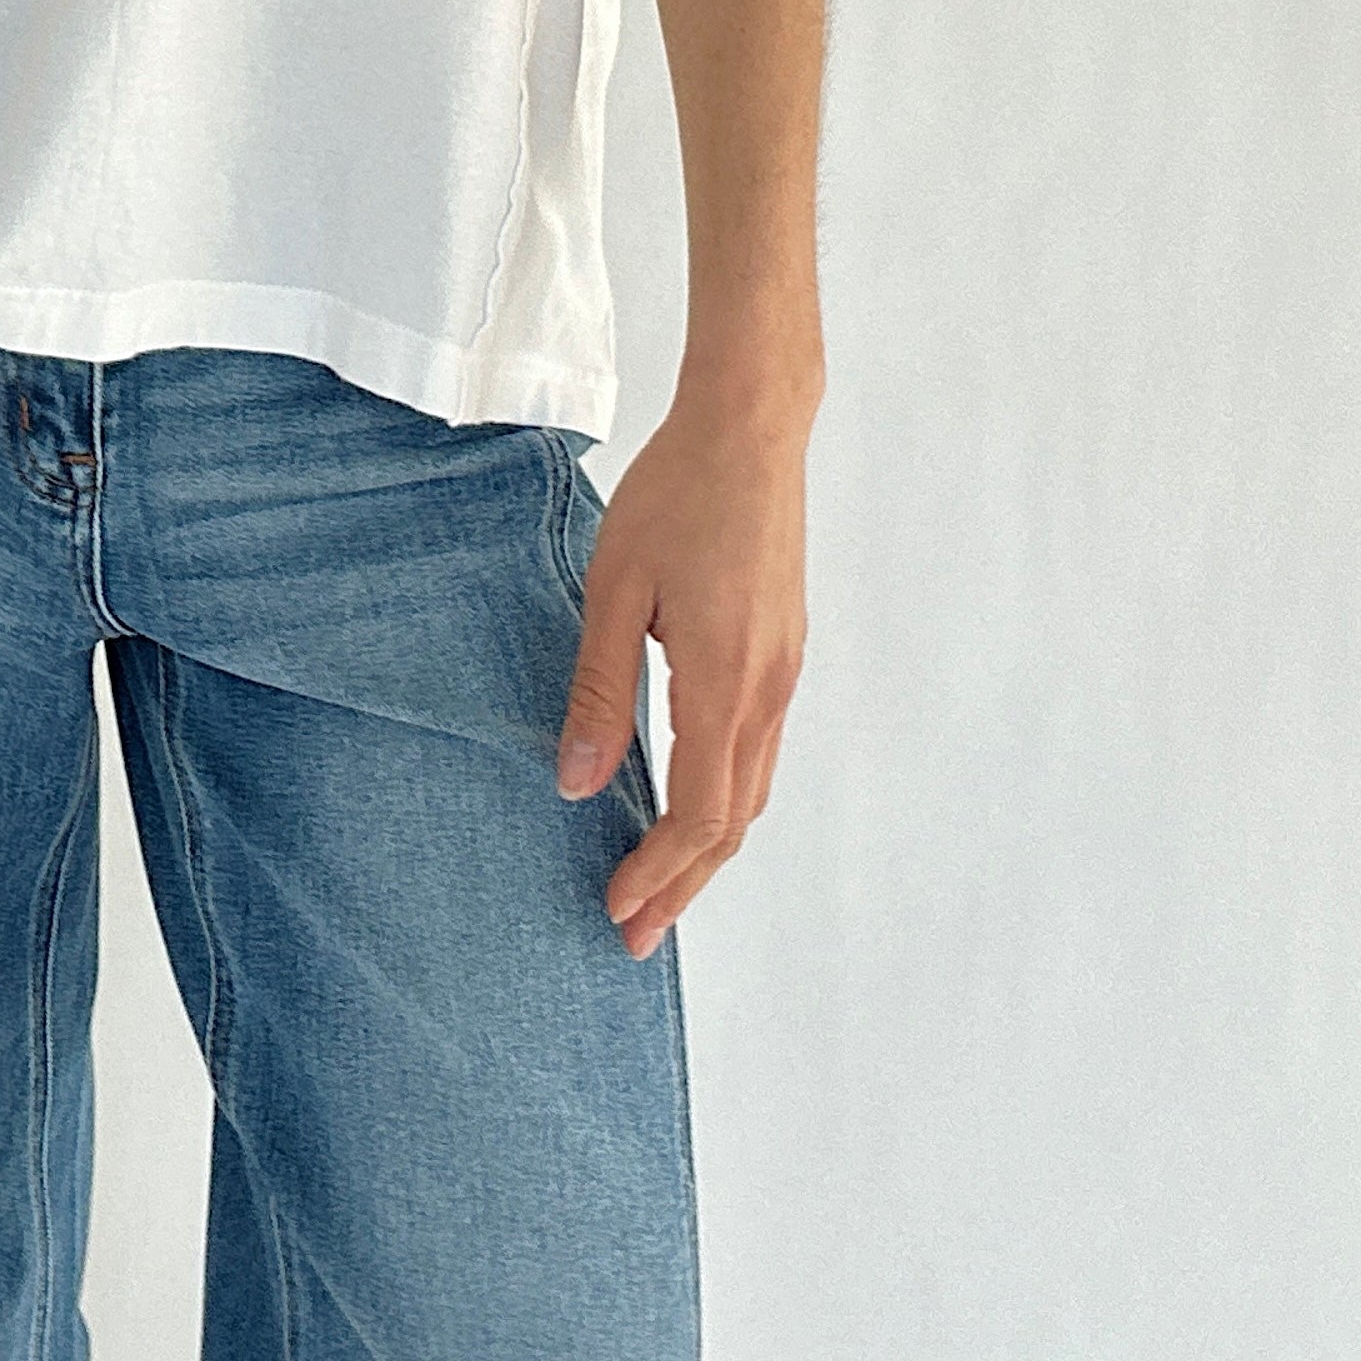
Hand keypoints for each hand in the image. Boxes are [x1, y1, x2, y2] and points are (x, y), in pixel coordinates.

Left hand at [554, 387, 810, 959]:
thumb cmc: (676, 493)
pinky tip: (688, 796)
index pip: (699, 814)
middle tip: (634, 933)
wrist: (751, 428)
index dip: (659, 873)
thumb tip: (576, 783)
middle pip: (733, 821)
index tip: (617, 910)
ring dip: (707, 847)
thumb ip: (599, 690)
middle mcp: (768, 688)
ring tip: (658, 885)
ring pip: (752, 789)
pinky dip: (725, 796)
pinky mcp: (784, 648)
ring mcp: (785, 669)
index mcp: (725, 681)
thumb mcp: (615, 589)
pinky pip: (759, 748)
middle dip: (683, 884)